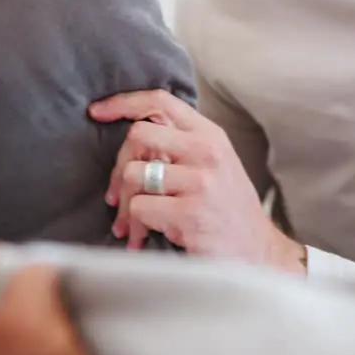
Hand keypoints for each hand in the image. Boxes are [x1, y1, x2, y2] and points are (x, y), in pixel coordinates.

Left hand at [89, 90, 305, 273]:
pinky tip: (144, 239)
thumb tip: (130, 138)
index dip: (123, 103)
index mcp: (210, 135)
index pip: (161, 102)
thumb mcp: (214, 164)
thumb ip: (180, 145)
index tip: (97, 111)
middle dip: (118, 166)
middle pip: (138, 135)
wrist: (257, 253)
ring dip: (125, 205)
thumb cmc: (227, 209)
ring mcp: (199, 182)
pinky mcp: (189, 213)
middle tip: (116, 194)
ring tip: (131, 225)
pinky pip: (139, 208)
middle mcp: (207, 152)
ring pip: (133, 175)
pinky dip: (135, 226)